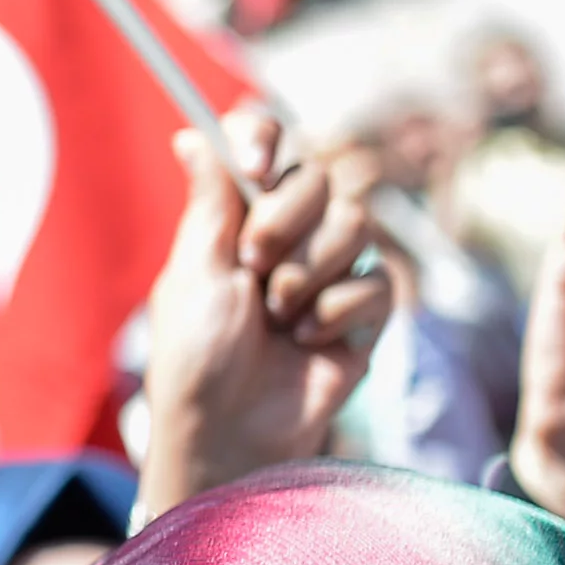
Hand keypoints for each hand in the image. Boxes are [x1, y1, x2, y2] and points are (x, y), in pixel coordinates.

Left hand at [133, 108, 392, 521]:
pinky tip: (307, 343)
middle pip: (317, 176)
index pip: (264, 144)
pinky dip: (336, 312)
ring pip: (354, 222)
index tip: (254, 165)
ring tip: (277, 318)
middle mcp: (288, 234)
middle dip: (284, 219)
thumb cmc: (196, 356)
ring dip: (308, 272)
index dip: (264, 139)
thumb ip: (209, 201)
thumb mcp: (194, 272)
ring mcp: (329, 271)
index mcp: (238, 217)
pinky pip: (376, 280)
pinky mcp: (363, 313)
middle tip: (253, 265)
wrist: (228, 430)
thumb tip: (188, 134)